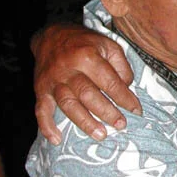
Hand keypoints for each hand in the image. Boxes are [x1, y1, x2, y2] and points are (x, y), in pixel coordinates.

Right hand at [32, 23, 140, 143]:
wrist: (51, 36)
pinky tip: (56, 140)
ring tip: (100, 135)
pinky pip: (41, 110)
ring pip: (68, 105)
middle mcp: (68, 69)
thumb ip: (121, 65)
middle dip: (107, 112)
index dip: (124, 98)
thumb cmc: (85, 43)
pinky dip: (47, 126)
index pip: (109, 81)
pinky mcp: (41, 89)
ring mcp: (53, 81)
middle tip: (121, 125)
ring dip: (84, 122)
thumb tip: (127, 88)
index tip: (136, 111)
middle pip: (88, 95)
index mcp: (87, 56)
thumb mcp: (107, 45)